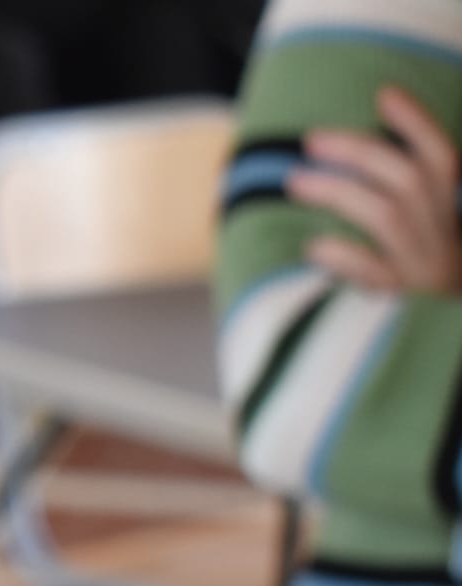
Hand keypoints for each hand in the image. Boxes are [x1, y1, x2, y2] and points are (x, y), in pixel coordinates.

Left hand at [290, 85, 461, 292]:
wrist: (443, 336)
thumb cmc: (422, 269)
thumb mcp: (426, 225)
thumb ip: (401, 188)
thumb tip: (355, 140)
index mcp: (451, 210)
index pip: (443, 157)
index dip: (417, 123)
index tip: (384, 94)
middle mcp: (442, 234)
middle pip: (408, 178)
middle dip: (359, 152)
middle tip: (310, 139)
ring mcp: (423, 268)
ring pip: (389, 216)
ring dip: (340, 192)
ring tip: (295, 181)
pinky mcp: (402, 302)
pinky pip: (375, 274)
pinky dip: (344, 257)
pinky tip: (313, 247)